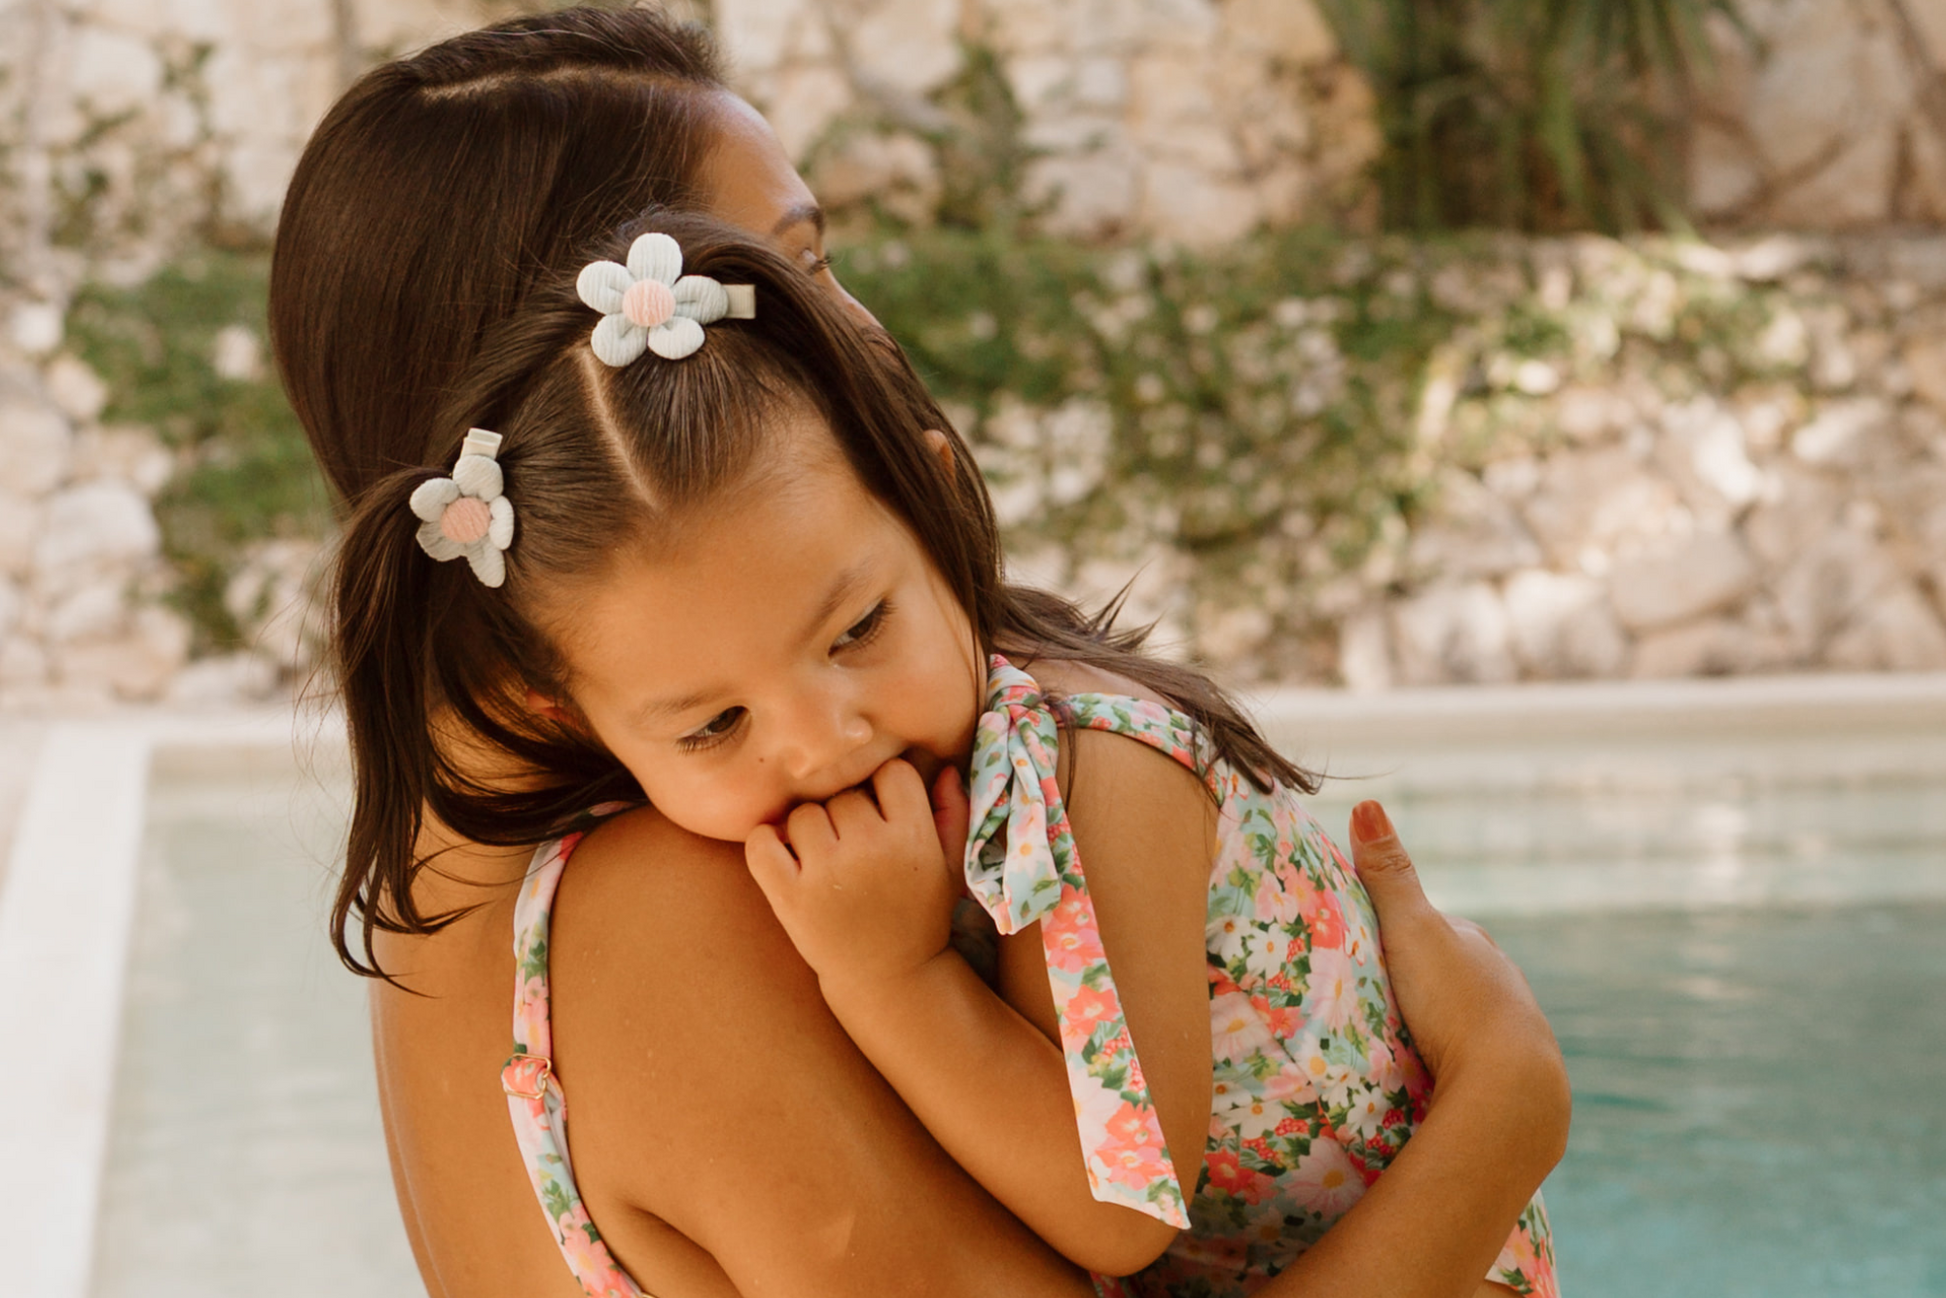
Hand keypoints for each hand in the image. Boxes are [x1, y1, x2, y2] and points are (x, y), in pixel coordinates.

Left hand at [745, 759, 965, 994]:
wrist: (888, 978)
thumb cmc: (920, 916)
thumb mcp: (950, 868)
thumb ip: (953, 813)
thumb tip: (943, 768)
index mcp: (912, 837)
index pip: (891, 772)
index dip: (886, 789)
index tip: (885, 812)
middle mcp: (869, 849)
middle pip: (844, 794)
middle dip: (848, 814)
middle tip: (855, 845)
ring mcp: (826, 874)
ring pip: (803, 814)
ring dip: (810, 831)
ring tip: (826, 859)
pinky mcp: (789, 897)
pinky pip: (760, 842)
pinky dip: (765, 843)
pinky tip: (784, 856)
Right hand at [1349, 801, 1570, 1149]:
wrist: (1509, 1086)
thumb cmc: (1455, 1001)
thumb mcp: (1411, 929)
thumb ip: (1388, 874)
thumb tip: (1365, 801)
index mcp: (1477, 944)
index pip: (1432, 928)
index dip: (1399, 933)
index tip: (1364, 946)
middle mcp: (1501, 979)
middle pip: (1449, 972)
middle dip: (1419, 981)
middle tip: (1372, 999)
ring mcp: (1512, 1027)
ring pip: (1463, 1016)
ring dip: (1437, 1024)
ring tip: (1398, 1042)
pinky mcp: (1513, 1074)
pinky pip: (1472, 1057)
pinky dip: (1452, 1058)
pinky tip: (1433, 1072)